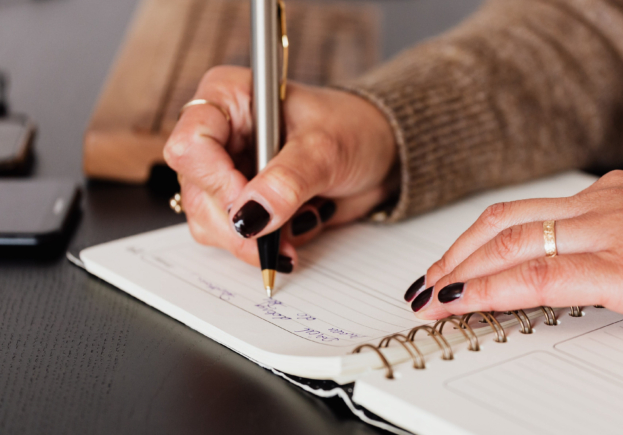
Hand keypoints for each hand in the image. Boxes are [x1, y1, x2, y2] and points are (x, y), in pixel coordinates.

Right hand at [164, 66, 396, 269]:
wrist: (381, 154)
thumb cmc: (355, 129)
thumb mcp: (326, 149)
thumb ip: (288, 181)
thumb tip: (251, 217)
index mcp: (229, 98)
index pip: (191, 144)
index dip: (216, 182)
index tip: (252, 207)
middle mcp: (220, 134)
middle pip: (197, 192)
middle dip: (238, 224)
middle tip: (276, 237)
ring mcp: (228, 172)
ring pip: (209, 222)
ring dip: (253, 240)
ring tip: (298, 227)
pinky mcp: (243, 204)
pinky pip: (235, 238)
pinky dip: (266, 245)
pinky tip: (297, 228)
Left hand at [410, 170, 622, 334]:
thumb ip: (613, 247)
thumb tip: (572, 272)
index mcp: (611, 197)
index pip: (521, 214)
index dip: (473, 241)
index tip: (449, 266)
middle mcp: (604, 205)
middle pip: (502, 222)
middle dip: (454, 254)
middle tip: (425, 283)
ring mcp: (612, 231)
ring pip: (510, 244)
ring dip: (460, 271)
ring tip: (431, 297)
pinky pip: (540, 274)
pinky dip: (491, 288)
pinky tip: (464, 302)